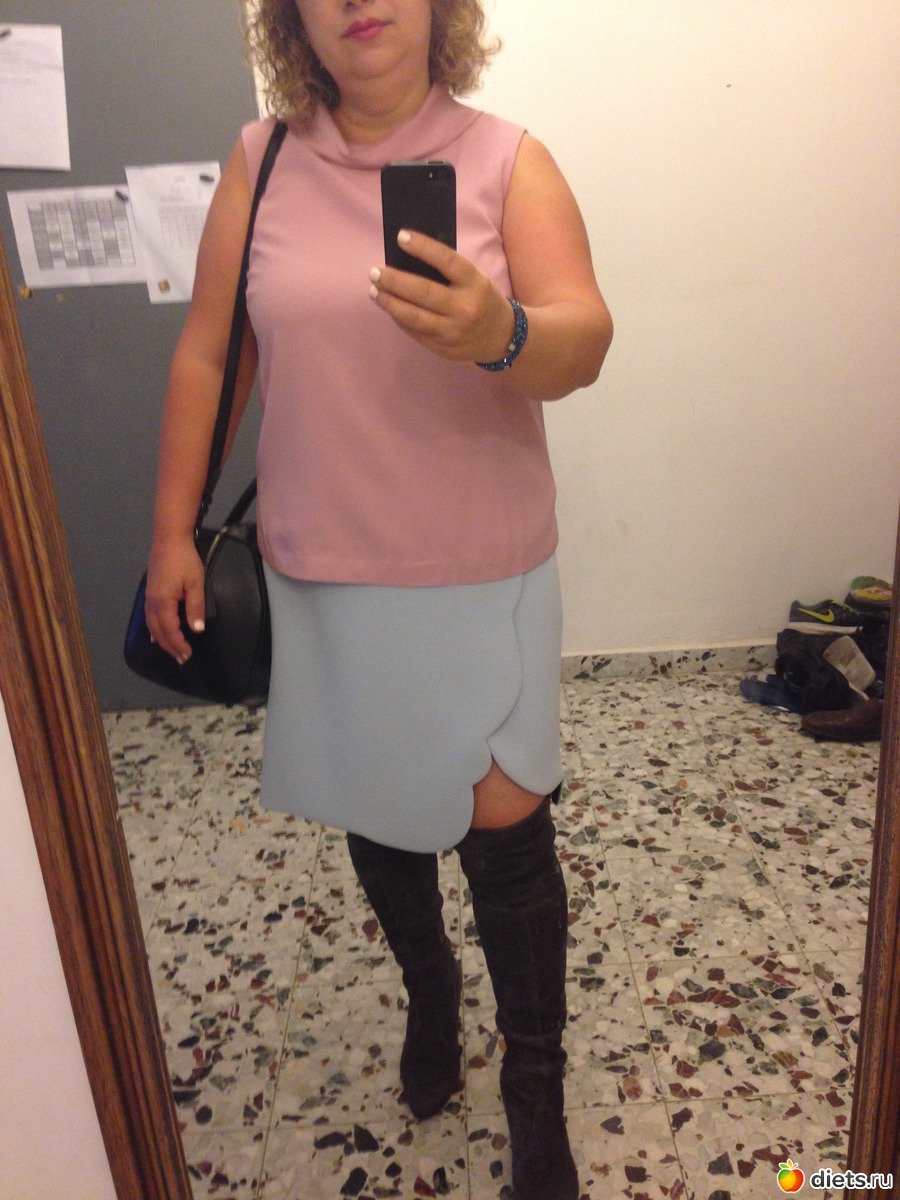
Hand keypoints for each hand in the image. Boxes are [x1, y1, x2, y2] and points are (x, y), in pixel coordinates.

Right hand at [144, 534, 205, 664]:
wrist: (169, 539)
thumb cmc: (185, 560)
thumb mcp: (196, 583)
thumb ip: (195, 607)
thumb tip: (197, 629)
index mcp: (164, 602)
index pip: (170, 630)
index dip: (178, 644)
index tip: (187, 655)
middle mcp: (152, 603)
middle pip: (159, 631)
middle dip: (170, 646)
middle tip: (181, 659)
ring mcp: (148, 597)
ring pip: (152, 625)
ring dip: (162, 640)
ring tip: (171, 650)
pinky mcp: (149, 592)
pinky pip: (148, 616)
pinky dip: (153, 629)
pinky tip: (156, 634)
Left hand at [368, 230, 515, 363]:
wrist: (501, 337)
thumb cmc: (481, 299)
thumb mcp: (474, 280)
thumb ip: (448, 272)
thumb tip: (408, 259)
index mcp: (475, 284)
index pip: (447, 261)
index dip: (423, 248)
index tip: (401, 237)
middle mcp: (465, 309)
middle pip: (424, 293)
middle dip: (395, 281)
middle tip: (375, 272)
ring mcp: (453, 332)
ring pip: (414, 317)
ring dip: (390, 302)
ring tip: (375, 291)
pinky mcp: (442, 348)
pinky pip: (415, 332)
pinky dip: (399, 318)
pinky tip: (390, 307)